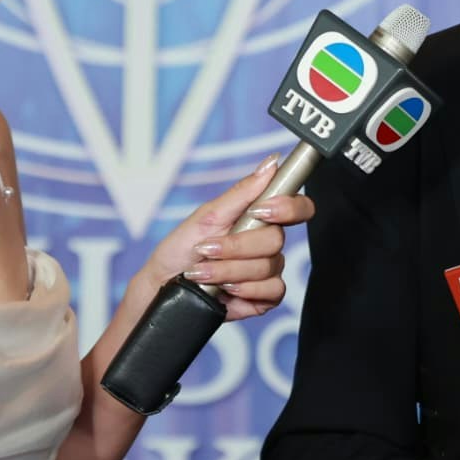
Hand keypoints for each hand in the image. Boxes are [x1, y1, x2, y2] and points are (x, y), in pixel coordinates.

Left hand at [141, 154, 313, 319]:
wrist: (163, 286)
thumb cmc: (181, 249)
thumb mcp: (206, 215)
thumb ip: (242, 192)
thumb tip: (271, 163)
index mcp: (260, 219)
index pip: (297, 208)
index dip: (289, 207)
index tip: (261, 210)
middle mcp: (268, 244)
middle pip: (276, 239)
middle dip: (236, 247)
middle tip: (209, 249)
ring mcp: (268, 270)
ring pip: (269, 267)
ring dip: (229, 270)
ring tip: (204, 272)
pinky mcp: (265, 296)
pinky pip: (271, 290)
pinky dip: (244, 290)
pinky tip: (225, 290)